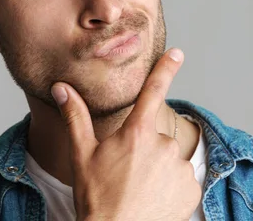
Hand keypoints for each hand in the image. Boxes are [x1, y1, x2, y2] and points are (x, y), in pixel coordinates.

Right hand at [51, 48, 200, 220]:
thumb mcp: (82, 156)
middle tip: (126, 173)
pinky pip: (181, 180)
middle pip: (156, 138)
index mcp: (137, 133)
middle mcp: (163, 145)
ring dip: (157, 170)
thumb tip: (61, 87)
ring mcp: (180, 168)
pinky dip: (170, 188)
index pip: (153, 91)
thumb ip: (75, 117)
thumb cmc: (96, 197)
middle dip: (144, 150)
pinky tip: (154, 200)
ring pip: (168, 160)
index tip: (178, 52)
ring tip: (139, 191)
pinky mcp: (191, 189)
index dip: (166, 69)